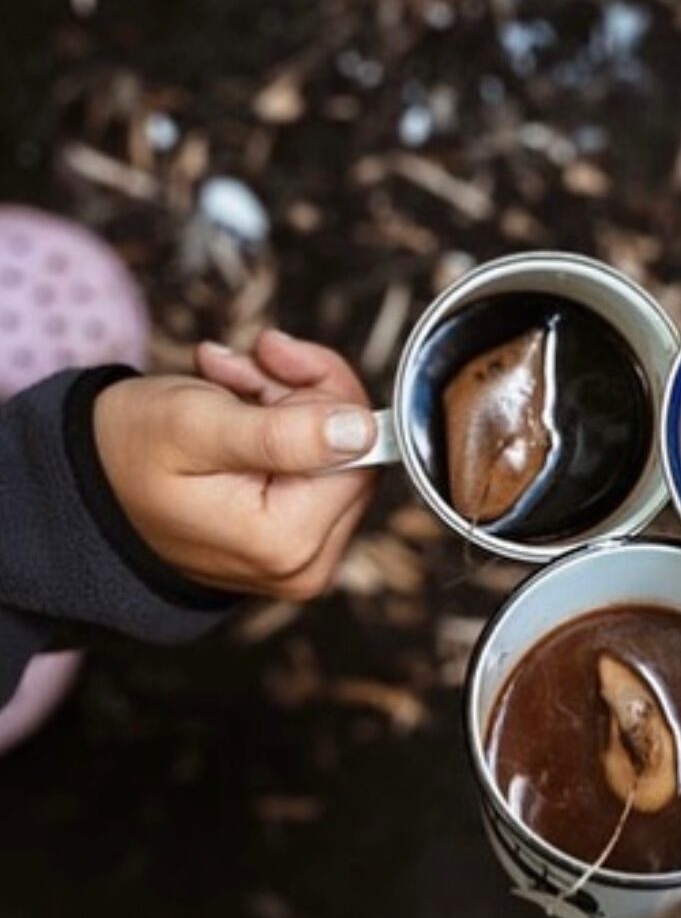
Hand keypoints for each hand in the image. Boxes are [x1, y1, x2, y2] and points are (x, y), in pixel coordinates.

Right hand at [94, 330, 376, 598]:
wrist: (81, 491)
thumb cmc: (126, 454)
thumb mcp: (197, 427)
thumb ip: (283, 432)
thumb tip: (362, 430)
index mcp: (288, 542)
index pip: (360, 450)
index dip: (320, 390)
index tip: (267, 354)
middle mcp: (307, 564)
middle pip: (352, 452)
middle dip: (299, 393)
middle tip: (239, 367)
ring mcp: (304, 558)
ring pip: (336, 452)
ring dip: (284, 399)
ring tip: (224, 380)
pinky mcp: (297, 542)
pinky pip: (316, 467)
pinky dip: (279, 423)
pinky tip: (234, 403)